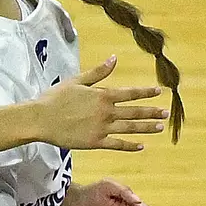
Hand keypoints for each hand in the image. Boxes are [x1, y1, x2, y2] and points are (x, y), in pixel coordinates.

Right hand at [33, 57, 168, 151]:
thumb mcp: (76, 80)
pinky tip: (141, 146)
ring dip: (146, 127)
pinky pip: (117, 144)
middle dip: (151, 112)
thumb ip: (98, 72)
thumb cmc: (55, 98)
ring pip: (129, 127)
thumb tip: (114, 59)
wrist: (40, 119)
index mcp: (102, 95)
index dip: (146, 92)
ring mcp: (102, 128)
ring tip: (159, 127)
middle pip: (134, 111)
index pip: (130, 93)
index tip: (159, 92)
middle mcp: (106, 112)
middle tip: (165, 113)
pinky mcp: (95, 142)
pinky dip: (130, 145)